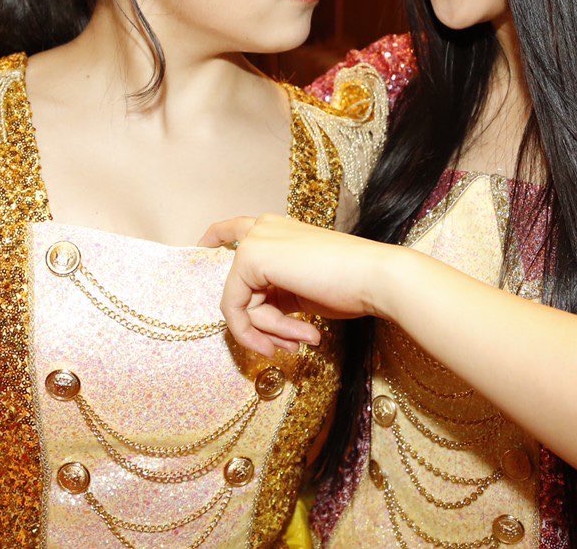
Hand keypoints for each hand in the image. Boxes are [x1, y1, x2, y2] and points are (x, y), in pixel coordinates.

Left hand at [199, 215, 405, 356]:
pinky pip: (237, 308)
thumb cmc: (349, 284)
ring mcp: (254, 242)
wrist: (373, 277)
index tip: (203, 245)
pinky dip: (261, 331)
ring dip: (272, 331)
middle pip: (240, 287)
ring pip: (241, 303)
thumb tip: (253, 323)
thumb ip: (275, 296)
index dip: (215, 236)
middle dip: (261, 325)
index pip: (234, 229)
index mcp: (278, 230)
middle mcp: (262, 230)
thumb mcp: (303, 291)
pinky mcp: (250, 258)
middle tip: (287, 348)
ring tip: (304, 338)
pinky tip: (300, 335)